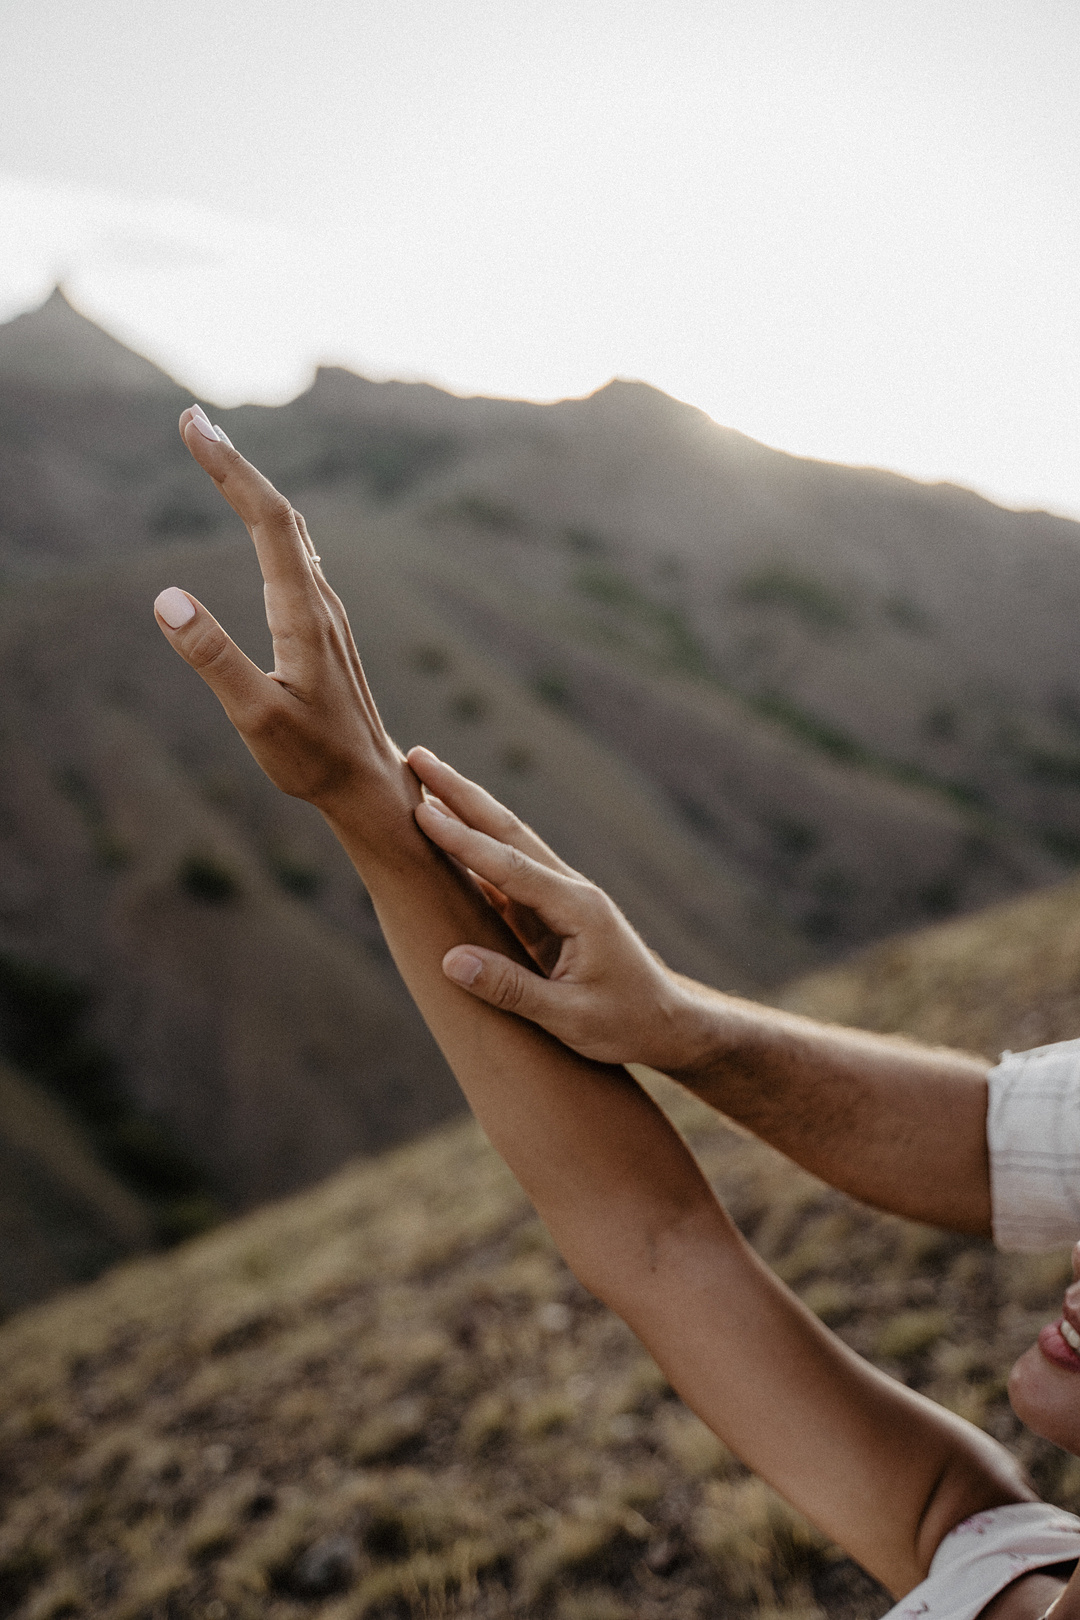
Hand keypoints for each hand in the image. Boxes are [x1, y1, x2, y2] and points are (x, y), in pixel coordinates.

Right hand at [154, 406, 405, 827]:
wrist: (369, 785)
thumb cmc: (313, 760)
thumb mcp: (256, 717)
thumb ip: (214, 659)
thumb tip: (167, 598)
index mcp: (303, 615)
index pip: (267, 521)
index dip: (231, 469)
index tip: (195, 428)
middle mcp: (320, 603)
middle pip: (280, 515)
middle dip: (236, 464)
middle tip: (194, 421)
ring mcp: (326, 614)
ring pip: (291, 532)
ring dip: (253, 489)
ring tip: (219, 455)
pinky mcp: (325, 629)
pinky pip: (297, 556)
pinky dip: (270, 523)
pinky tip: (264, 522)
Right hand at [407, 747, 707, 1069]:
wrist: (666, 1023)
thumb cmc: (624, 1023)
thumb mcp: (569, 1018)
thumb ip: (511, 989)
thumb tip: (451, 961)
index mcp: (578, 908)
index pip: (510, 866)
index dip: (464, 840)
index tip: (423, 811)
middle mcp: (570, 891)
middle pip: (508, 833)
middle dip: (461, 795)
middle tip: (418, 757)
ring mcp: (560, 899)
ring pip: (506, 846)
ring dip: (465, 813)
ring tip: (423, 782)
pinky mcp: (550, 914)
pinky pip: (504, 875)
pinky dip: (473, 851)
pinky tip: (446, 836)